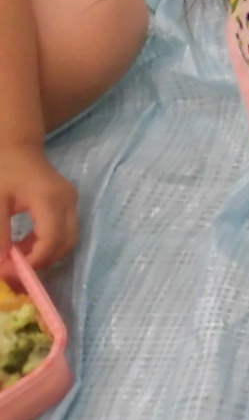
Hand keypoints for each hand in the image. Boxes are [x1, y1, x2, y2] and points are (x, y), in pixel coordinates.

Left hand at [0, 141, 77, 268]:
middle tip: (14, 272)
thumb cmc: (4, 171)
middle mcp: (68, 202)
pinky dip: (46, 245)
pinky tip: (23, 245)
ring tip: (16, 259)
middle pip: (65, 244)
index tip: (8, 273)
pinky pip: (64, 232)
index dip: (32, 262)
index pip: (51, 240)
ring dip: (44, 255)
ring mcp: (71, 202)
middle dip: (41, 263)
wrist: (16, 146)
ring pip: (68, 240)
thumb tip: (0, 265)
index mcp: (50, 200)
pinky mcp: (68, 203)